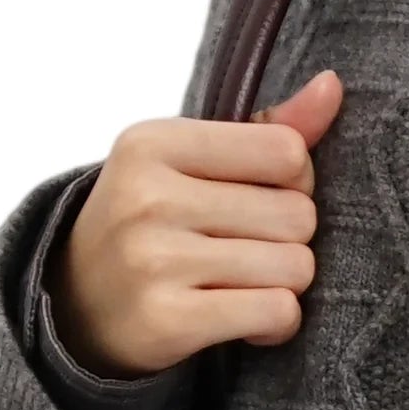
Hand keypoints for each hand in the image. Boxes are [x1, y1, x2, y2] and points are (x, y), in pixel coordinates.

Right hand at [47, 69, 344, 374]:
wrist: (76, 306)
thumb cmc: (149, 222)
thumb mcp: (189, 163)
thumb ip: (265, 129)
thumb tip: (332, 86)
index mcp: (153, 143)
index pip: (286, 152)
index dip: (293, 180)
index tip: (257, 197)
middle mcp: (148, 197)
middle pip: (297, 214)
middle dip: (288, 237)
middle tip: (246, 248)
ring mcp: (154, 260)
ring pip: (295, 267)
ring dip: (284, 283)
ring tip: (244, 284)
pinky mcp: (166, 320)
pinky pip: (276, 312)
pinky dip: (277, 323)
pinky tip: (248, 321)